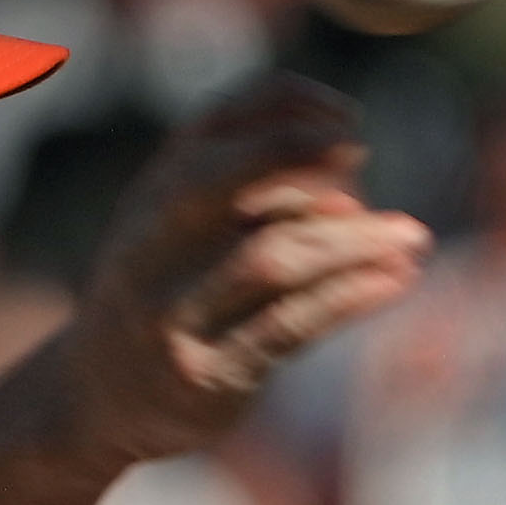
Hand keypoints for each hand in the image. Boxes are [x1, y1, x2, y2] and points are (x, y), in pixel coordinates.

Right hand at [66, 73, 428, 466]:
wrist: (93, 397)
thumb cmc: (163, 295)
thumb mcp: (182, 229)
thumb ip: (252, 198)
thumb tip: (351, 190)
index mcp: (150, 193)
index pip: (217, 121)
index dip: (290, 107)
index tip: (348, 120)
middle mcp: (149, 245)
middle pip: (228, 178)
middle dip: (307, 156)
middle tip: (367, 157)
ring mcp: (171, 312)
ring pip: (274, 257)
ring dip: (354, 241)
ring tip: (412, 235)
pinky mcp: (204, 374)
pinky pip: (290, 326)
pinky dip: (352, 296)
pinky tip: (395, 279)